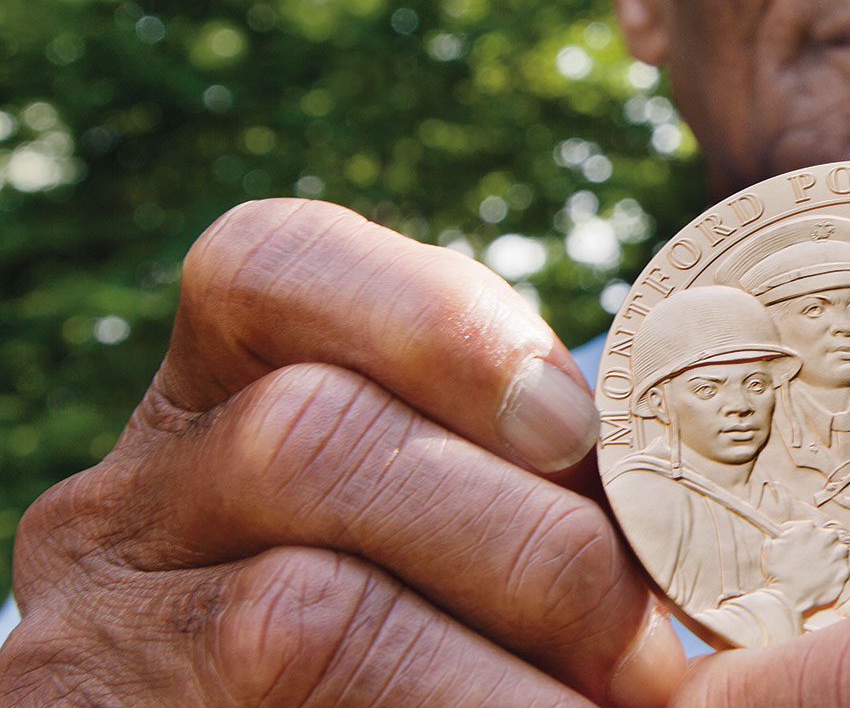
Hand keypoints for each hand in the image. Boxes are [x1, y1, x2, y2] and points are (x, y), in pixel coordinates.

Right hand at [0, 199, 683, 707]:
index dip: (437, 316)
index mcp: (213, 390)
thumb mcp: (427, 506)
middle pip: (307, 434)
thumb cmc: (401, 619)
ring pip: (300, 612)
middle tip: (647, 643)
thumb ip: (502, 470)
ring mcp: (101, 632)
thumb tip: (667, 489)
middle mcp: (127, 495)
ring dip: (502, 677)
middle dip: (525, 542)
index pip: (270, 263)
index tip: (574, 425)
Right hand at [762, 522, 847, 611]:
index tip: (806, 545)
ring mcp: (837, 556)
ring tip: (823, 568)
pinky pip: (844, 569)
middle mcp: (826, 538)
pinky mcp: (843, 573)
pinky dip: (837, 573)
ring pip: (842, 551)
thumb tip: (780, 532)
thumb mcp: (770, 547)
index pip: (813, 527)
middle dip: (826, 543)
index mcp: (808, 529)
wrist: (787, 598)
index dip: (810, 537)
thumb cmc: (777, 572)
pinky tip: (826, 579)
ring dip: (835, 556)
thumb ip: (779, 535)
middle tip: (816, 556)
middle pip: (831, 536)